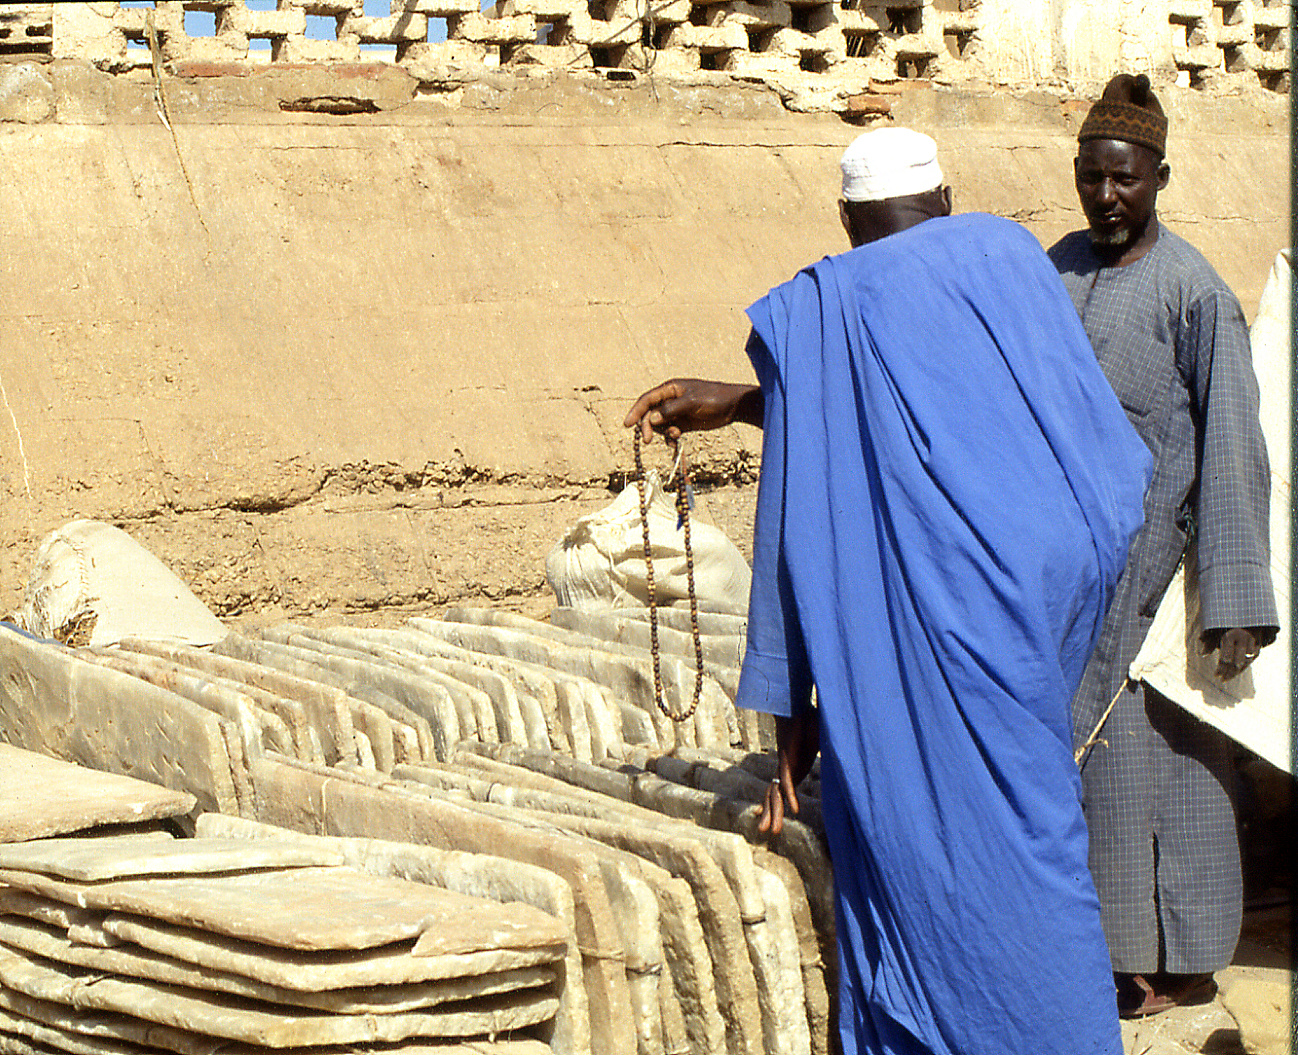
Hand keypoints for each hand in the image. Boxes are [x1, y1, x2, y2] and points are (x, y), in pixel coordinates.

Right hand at [624, 379, 761, 442]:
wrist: (733, 406)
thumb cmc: (714, 397)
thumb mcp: (692, 402)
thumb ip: (671, 410)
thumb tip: (651, 419)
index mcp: (670, 389)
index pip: (647, 400)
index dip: (635, 411)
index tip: (627, 425)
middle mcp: (670, 400)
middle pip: (650, 414)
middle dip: (647, 426)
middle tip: (647, 440)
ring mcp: (677, 412)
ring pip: (659, 424)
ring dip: (661, 432)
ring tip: (673, 436)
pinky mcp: (685, 423)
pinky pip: (670, 430)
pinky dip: (670, 436)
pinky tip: (676, 438)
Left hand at [757, 710, 818, 837]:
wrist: (796, 705)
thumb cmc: (808, 721)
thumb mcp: (820, 741)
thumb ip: (829, 749)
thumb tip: (845, 746)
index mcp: (792, 767)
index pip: (779, 788)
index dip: (776, 802)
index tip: (772, 815)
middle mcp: (785, 769)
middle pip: (774, 796)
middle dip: (771, 814)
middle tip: (767, 832)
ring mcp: (785, 765)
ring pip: (776, 794)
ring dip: (775, 813)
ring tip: (771, 832)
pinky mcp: (788, 759)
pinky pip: (787, 781)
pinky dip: (790, 795)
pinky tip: (795, 809)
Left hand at [1200, 626, 1264, 680]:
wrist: (1245, 613)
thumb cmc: (1225, 622)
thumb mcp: (1215, 629)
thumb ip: (1208, 642)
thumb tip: (1201, 654)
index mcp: (1231, 635)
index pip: (1226, 657)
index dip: (1221, 668)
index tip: (1216, 675)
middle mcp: (1244, 639)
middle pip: (1237, 662)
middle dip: (1229, 672)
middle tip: (1222, 680)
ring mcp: (1253, 642)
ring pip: (1246, 662)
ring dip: (1237, 671)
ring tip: (1228, 678)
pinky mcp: (1259, 643)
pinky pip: (1252, 658)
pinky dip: (1245, 666)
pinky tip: (1237, 671)